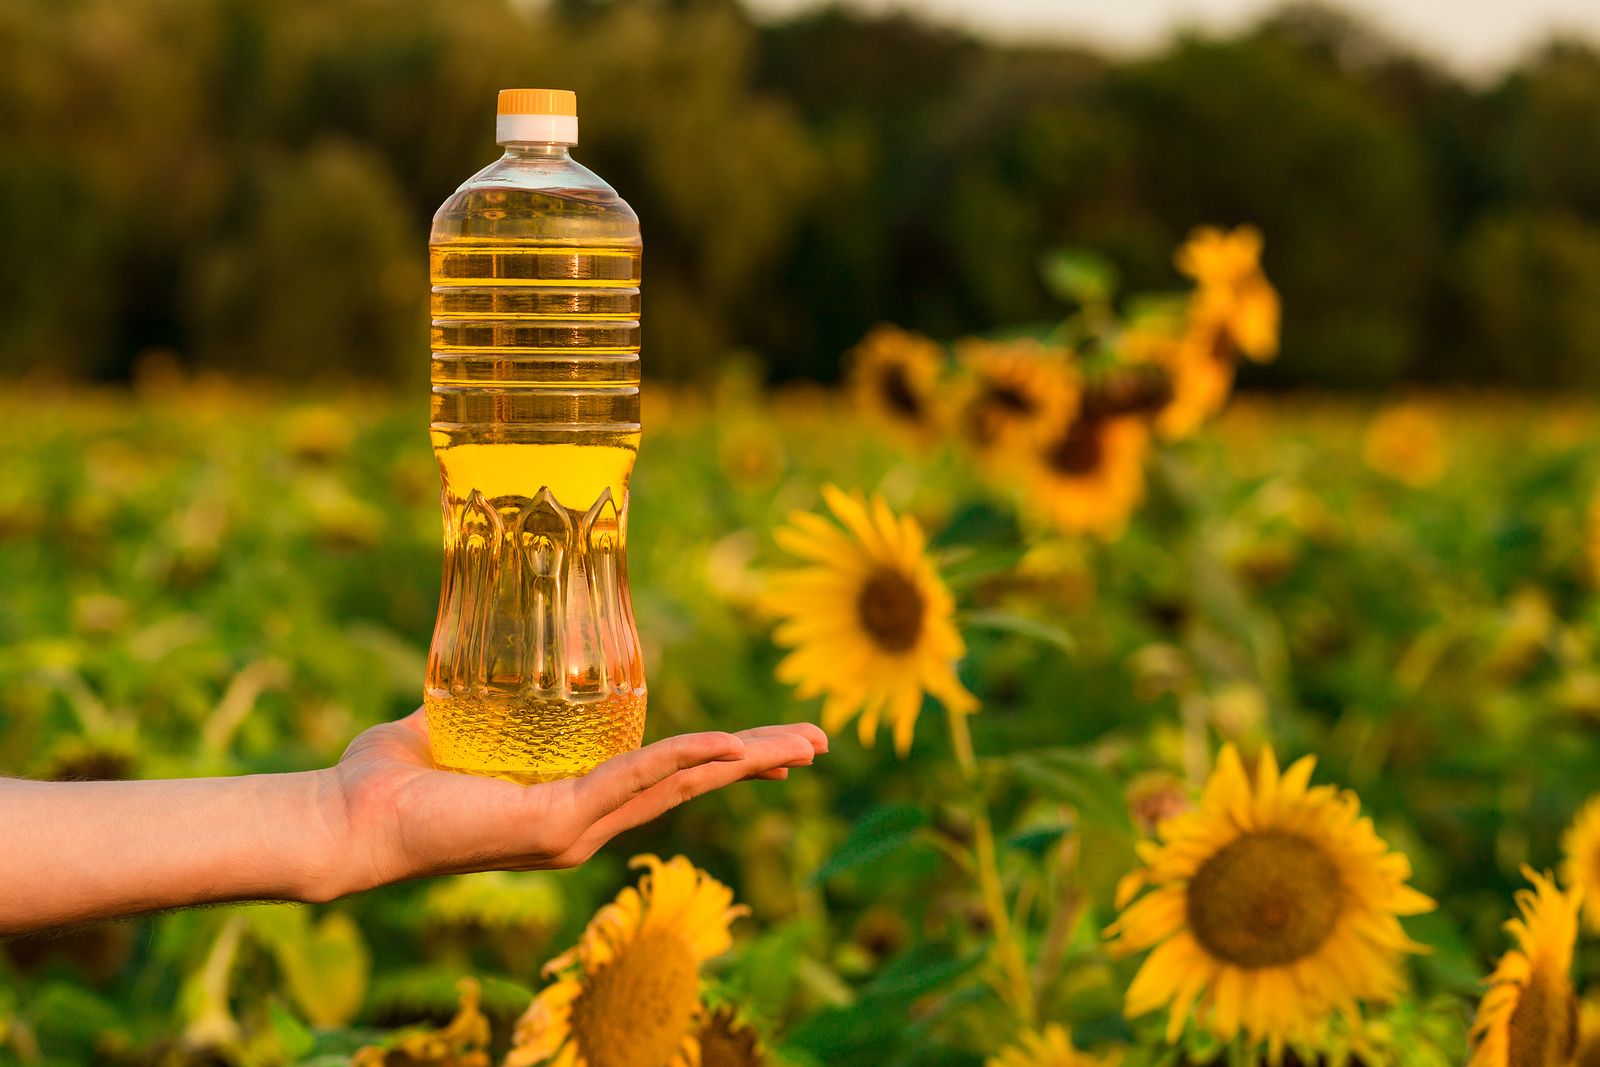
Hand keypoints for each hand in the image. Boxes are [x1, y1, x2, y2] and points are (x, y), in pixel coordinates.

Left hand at [316, 709, 827, 897]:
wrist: (349, 818)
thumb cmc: (392, 778)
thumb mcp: (456, 724)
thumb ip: (487, 701)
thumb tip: (491, 650)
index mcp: (570, 799)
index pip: (662, 777)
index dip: (718, 759)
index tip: (766, 746)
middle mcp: (584, 821)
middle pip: (690, 784)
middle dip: (756, 764)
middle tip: (816, 744)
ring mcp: (576, 828)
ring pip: (679, 783)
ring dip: (742, 761)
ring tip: (800, 745)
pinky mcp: (557, 824)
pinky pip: (633, 781)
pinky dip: (682, 759)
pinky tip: (724, 747)